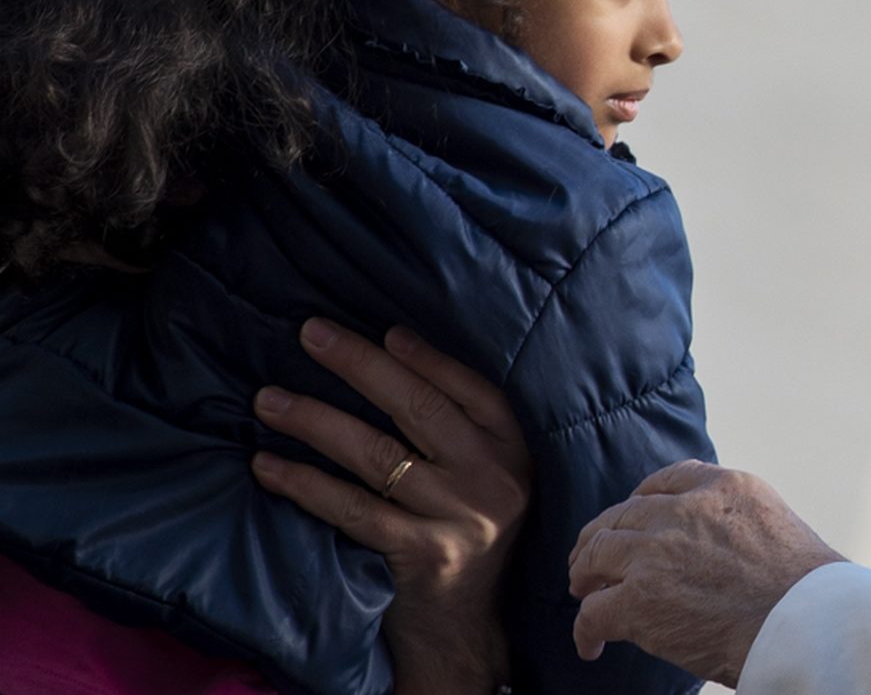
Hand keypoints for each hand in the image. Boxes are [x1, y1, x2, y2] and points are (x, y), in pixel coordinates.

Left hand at [251, 319, 531, 694]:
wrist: (462, 628)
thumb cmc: (463, 536)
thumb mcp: (483, 478)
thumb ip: (456, 427)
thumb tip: (391, 346)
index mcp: (512, 453)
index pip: (472, 389)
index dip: (426, 357)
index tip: (381, 331)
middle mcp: (492, 481)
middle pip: (420, 407)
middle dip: (359, 364)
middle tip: (310, 334)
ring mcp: (458, 518)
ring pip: (376, 454)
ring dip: (314, 420)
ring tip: (268, 400)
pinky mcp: (419, 553)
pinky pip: (350, 508)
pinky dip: (304, 483)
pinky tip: (268, 466)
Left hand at [567, 461, 845, 686]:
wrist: (805, 625)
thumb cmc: (803, 591)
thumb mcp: (774, 524)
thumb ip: (735, 519)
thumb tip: (711, 544)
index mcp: (722, 488)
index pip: (665, 481)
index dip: (640, 502)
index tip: (633, 519)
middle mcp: (684, 512)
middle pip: (623, 515)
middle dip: (602, 536)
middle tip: (591, 559)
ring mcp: (656, 553)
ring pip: (598, 554)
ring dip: (585, 573)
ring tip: (582, 590)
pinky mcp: (639, 599)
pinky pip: (594, 611)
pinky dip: (586, 629)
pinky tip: (591, 643)